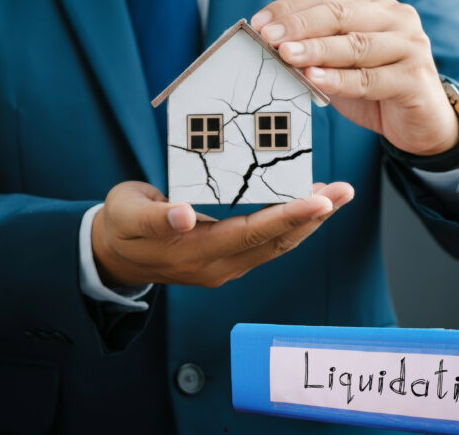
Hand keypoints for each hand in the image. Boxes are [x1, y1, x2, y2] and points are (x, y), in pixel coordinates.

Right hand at [92, 181, 353, 287]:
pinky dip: (291, 224)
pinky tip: (307, 208)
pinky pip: (267, 244)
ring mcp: (224, 266)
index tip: (320, 200)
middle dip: (312, 217)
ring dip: (308, 222)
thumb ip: (155, 216)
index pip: (250, 234)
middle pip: (274, 242)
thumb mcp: (127, 213)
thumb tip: (185, 214)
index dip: (286, 216)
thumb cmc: (120, 225)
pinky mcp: (227, 260)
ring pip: (276, 245)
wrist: (113, 256)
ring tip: (336, 195)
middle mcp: (217, 265)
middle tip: (344, 191)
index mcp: (194, 251)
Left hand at [251, 0, 458, 155]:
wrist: (421, 123)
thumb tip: (270, 46)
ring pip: (355, 44)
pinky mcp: (415, 78)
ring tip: (285, 54)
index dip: (290, 7)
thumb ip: (314, 52)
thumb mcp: (340, 64)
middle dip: (299, 25)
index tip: (260, 22)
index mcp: (374, 5)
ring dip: (316, 49)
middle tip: (268, 36)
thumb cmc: (374, 88)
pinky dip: (339, 79)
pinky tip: (314, 78)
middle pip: (340, 14)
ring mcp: (410, 45)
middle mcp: (396, 17)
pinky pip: (369, 79)